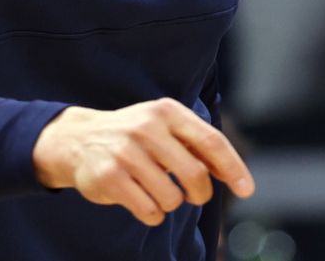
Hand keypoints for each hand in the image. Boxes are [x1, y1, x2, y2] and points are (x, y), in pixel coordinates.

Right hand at [32, 98, 254, 226]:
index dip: (233, 167)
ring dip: (170, 204)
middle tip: (193, 196)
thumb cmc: (134, 137)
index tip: (247, 190)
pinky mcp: (109, 177)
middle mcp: (146, 128)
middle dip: (200, 194)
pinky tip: (140, 199)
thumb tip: (234, 175)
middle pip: (195, 175)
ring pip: (172, 198)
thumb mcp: (163, 126)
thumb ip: (197, 145)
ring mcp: (126, 152)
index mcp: (166, 111)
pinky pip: (149, 211)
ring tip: (155, 190)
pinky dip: (151, 213)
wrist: (77, 139)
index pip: (210, 141)